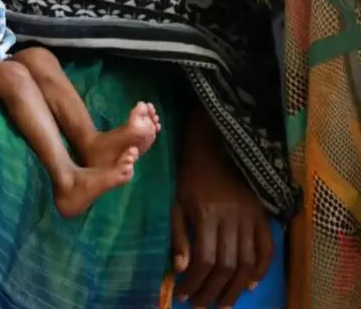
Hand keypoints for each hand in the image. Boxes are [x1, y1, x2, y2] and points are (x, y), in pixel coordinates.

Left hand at [171, 109, 273, 307]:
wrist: (215, 151)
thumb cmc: (190, 179)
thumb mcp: (176, 205)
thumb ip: (179, 237)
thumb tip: (180, 270)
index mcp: (207, 215)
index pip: (204, 259)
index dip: (194, 281)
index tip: (183, 295)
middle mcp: (232, 218)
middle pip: (227, 265)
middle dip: (213, 291)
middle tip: (201, 305)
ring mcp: (251, 217)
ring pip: (247, 262)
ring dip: (235, 288)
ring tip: (223, 304)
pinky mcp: (262, 216)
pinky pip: (267, 248)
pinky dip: (261, 269)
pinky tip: (248, 285)